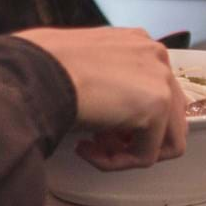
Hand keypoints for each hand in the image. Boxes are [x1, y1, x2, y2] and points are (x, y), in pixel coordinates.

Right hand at [13, 26, 186, 170]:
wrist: (36, 71)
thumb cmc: (43, 67)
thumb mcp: (83, 66)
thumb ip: (107, 83)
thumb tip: (109, 115)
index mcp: (138, 43)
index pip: (152, 92)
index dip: (125, 119)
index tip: (95, 126)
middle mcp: (156, 56)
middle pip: (169, 116)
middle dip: (131, 138)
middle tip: (95, 141)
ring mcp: (161, 79)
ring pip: (165, 139)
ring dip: (126, 153)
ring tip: (91, 149)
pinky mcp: (158, 105)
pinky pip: (146, 155)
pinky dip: (116, 162)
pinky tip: (86, 149)